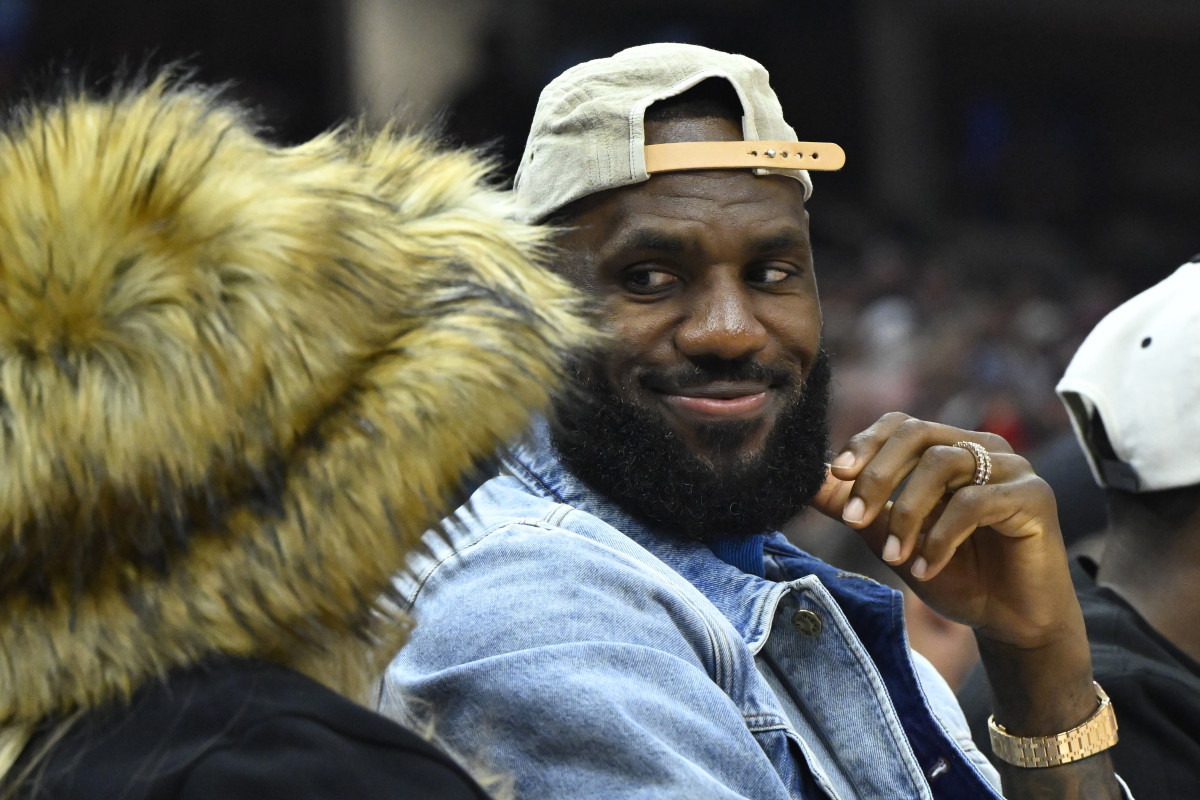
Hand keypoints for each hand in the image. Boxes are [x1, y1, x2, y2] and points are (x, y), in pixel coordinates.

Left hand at [810, 412, 1077, 649]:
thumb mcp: (892, 538)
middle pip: (918, 434)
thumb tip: (808, 482)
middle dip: (877, 475)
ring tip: (891, 556)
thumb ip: (856, 507)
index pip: (901, 425)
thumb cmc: (956, 575)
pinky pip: (974, 502)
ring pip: (942, 464)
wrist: (1011, 621)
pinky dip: (940, 537)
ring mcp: (1012, 468)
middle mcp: (982, 448)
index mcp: (949, 448)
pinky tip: (925, 568)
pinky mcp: (1034, 496)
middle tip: (853, 518)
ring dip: (907, 513)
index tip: (836, 475)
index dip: (866, 443)